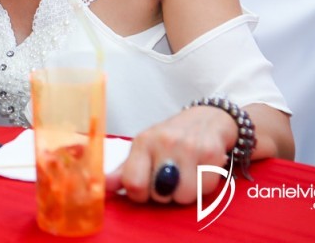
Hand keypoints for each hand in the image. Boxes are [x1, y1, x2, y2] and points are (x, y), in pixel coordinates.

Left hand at [105, 106, 236, 203]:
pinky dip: (204, 186)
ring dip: (185, 192)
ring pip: (183, 195)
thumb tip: (102, 185)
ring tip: (185, 176)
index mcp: (143, 142)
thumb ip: (124, 170)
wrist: (207, 118)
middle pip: (159, 194)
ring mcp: (189, 148)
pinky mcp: (212, 154)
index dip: (139, 194)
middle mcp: (164, 142)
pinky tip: (201, 171)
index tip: (145, 189)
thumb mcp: (144, 148)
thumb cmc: (171, 138)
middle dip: (163, 194)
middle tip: (168, 180)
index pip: (133, 182)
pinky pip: (205, 188)